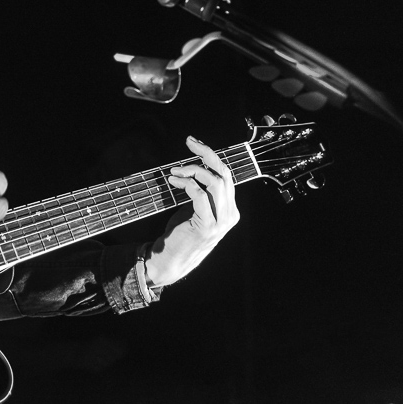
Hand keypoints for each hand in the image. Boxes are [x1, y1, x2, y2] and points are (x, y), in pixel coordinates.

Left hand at [145, 136, 239, 286]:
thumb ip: (203, 192)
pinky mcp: (207, 227)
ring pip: (215, 182)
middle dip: (206, 154)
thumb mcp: (196, 209)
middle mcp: (230, 215)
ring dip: (193, 171)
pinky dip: (187, 184)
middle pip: (224, 174)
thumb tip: (195, 167)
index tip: (195, 144)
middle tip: (189, 143)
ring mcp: (221, 222)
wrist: (172, 260)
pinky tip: (174, 182)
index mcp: (230, 209)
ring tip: (175, 172)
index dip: (211, 156)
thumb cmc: (181, 232)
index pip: (226, 175)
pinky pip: (200, 196)